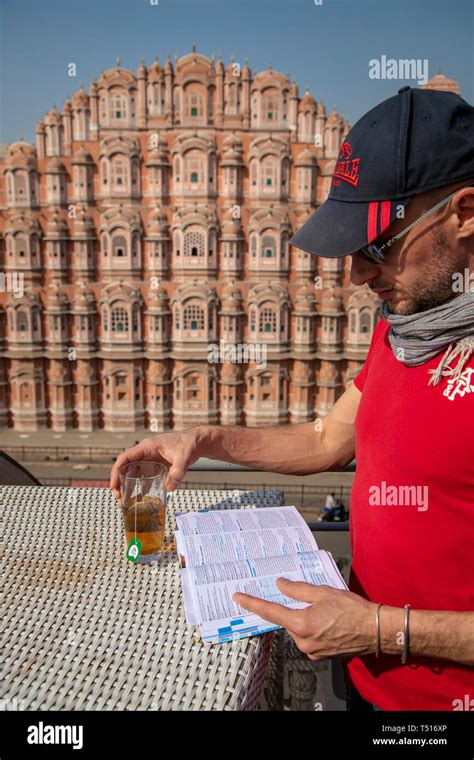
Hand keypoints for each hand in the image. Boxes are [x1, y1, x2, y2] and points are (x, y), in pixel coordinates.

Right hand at [109, 427, 204, 504]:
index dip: (116, 471)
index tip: (114, 485)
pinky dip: (140, 487)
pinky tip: (139, 499)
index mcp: (147, 447)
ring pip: (134, 474)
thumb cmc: (189, 444)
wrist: (198, 442)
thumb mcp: (184, 457)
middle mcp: (145, 453)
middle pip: (126, 468)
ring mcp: (150, 460)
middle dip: (120, 483)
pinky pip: (144, 477)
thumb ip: (177, 472)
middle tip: (119, 499)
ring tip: (125, 503)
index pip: (125, 458)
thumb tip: (169, 488)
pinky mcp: (157, 466)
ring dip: (128, 487)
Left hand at [233, 579, 375, 660]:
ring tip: (325, 610)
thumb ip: (297, 589)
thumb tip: (280, 585)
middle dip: (291, 608)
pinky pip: (307, 638)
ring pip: (297, 630)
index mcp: (301, 624)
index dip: (252, 603)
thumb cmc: (353, 610)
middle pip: (286, 621)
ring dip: (303, 618)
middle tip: (310, 600)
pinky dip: (311, 628)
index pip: (270, 612)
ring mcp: (311, 651)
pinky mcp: (320, 655)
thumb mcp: (323, 592)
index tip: (238, 598)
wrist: (375, 630)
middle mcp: (303, 641)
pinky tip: (327, 621)